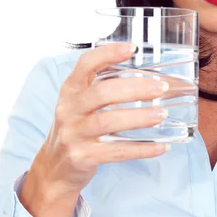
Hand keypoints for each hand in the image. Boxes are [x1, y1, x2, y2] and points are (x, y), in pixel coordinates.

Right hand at [33, 41, 170, 199]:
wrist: (54, 167)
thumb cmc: (76, 128)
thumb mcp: (80, 104)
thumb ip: (103, 89)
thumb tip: (148, 79)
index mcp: (70, 90)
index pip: (85, 64)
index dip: (107, 54)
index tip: (132, 49)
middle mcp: (69, 109)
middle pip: (101, 93)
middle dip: (134, 88)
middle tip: (160, 88)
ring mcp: (74, 134)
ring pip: (108, 121)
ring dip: (139, 117)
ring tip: (162, 114)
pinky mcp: (82, 157)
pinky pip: (116, 152)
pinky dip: (141, 149)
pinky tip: (160, 146)